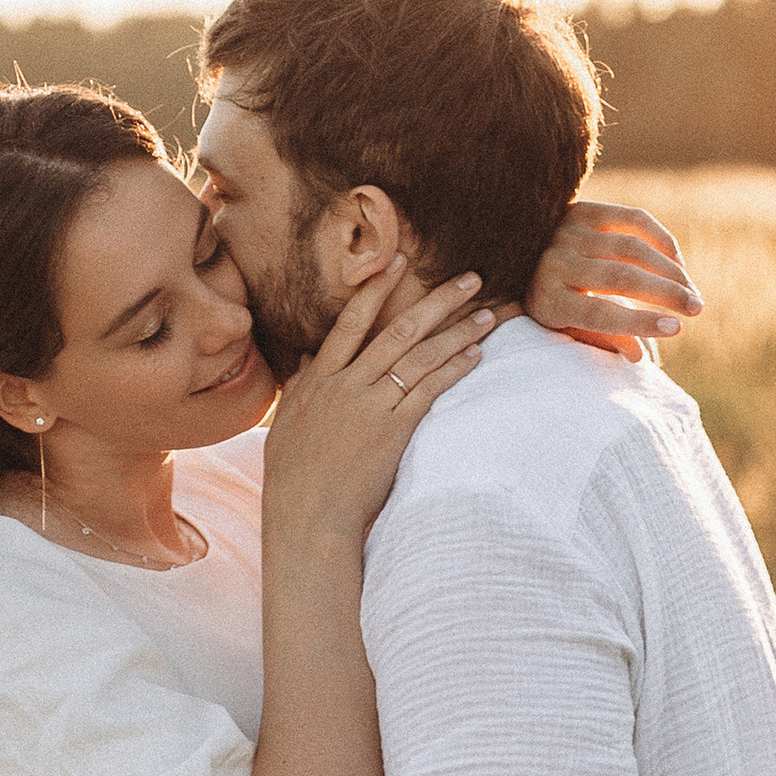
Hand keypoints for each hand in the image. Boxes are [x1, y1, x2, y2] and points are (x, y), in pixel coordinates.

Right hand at [259, 262, 494, 546]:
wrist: (306, 517)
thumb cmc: (293, 476)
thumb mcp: (288, 423)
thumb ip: (302, 385)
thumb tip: (309, 357)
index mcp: (319, 379)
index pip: (351, 320)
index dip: (377, 286)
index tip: (400, 259)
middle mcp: (345, 384)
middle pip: (398, 330)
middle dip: (438, 300)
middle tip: (471, 279)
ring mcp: (370, 406)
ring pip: (420, 356)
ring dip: (457, 333)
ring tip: (487, 316)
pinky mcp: (392, 432)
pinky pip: (429, 391)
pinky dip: (453, 370)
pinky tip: (474, 357)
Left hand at [526, 200, 702, 357]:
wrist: (516, 251)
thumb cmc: (552, 300)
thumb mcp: (568, 327)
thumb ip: (602, 338)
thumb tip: (639, 355)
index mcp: (546, 299)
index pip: (598, 314)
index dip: (639, 323)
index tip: (676, 329)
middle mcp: (554, 262)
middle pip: (620, 278)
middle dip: (665, 294)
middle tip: (697, 309)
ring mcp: (568, 231)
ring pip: (632, 248)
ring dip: (670, 271)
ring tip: (692, 292)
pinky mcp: (584, 209)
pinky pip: (634, 219)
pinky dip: (662, 240)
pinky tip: (678, 263)